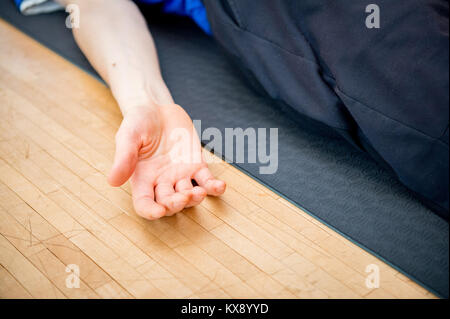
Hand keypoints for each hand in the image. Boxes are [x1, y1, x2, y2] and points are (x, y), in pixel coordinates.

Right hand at [107, 104, 225, 219]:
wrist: (156, 108)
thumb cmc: (138, 122)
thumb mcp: (128, 136)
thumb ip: (123, 158)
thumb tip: (112, 181)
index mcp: (142, 179)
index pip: (144, 203)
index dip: (150, 211)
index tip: (159, 211)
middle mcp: (161, 182)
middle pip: (168, 203)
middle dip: (176, 204)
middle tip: (183, 197)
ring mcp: (180, 175)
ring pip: (189, 195)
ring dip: (195, 198)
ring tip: (200, 192)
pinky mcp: (196, 165)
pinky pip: (207, 180)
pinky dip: (214, 187)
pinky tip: (220, 187)